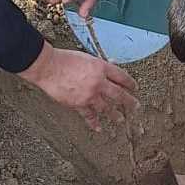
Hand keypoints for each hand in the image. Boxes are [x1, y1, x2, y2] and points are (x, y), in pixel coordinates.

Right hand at [18, 43, 137, 130]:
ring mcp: (89, 95)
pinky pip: (89, 115)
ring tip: (120, 119)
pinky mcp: (78, 104)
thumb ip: (99, 64)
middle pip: (119, 94)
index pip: (121, 76)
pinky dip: (94, 122)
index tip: (134, 87)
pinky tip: (99, 128)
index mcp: (101, 68)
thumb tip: (111, 64)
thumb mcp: (87, 57)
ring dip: (115, 114)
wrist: (49, 67)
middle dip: (129, 101)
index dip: (130, 83)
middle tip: (135, 106)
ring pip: (107, 107)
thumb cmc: (65, 59)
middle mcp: (98, 82)